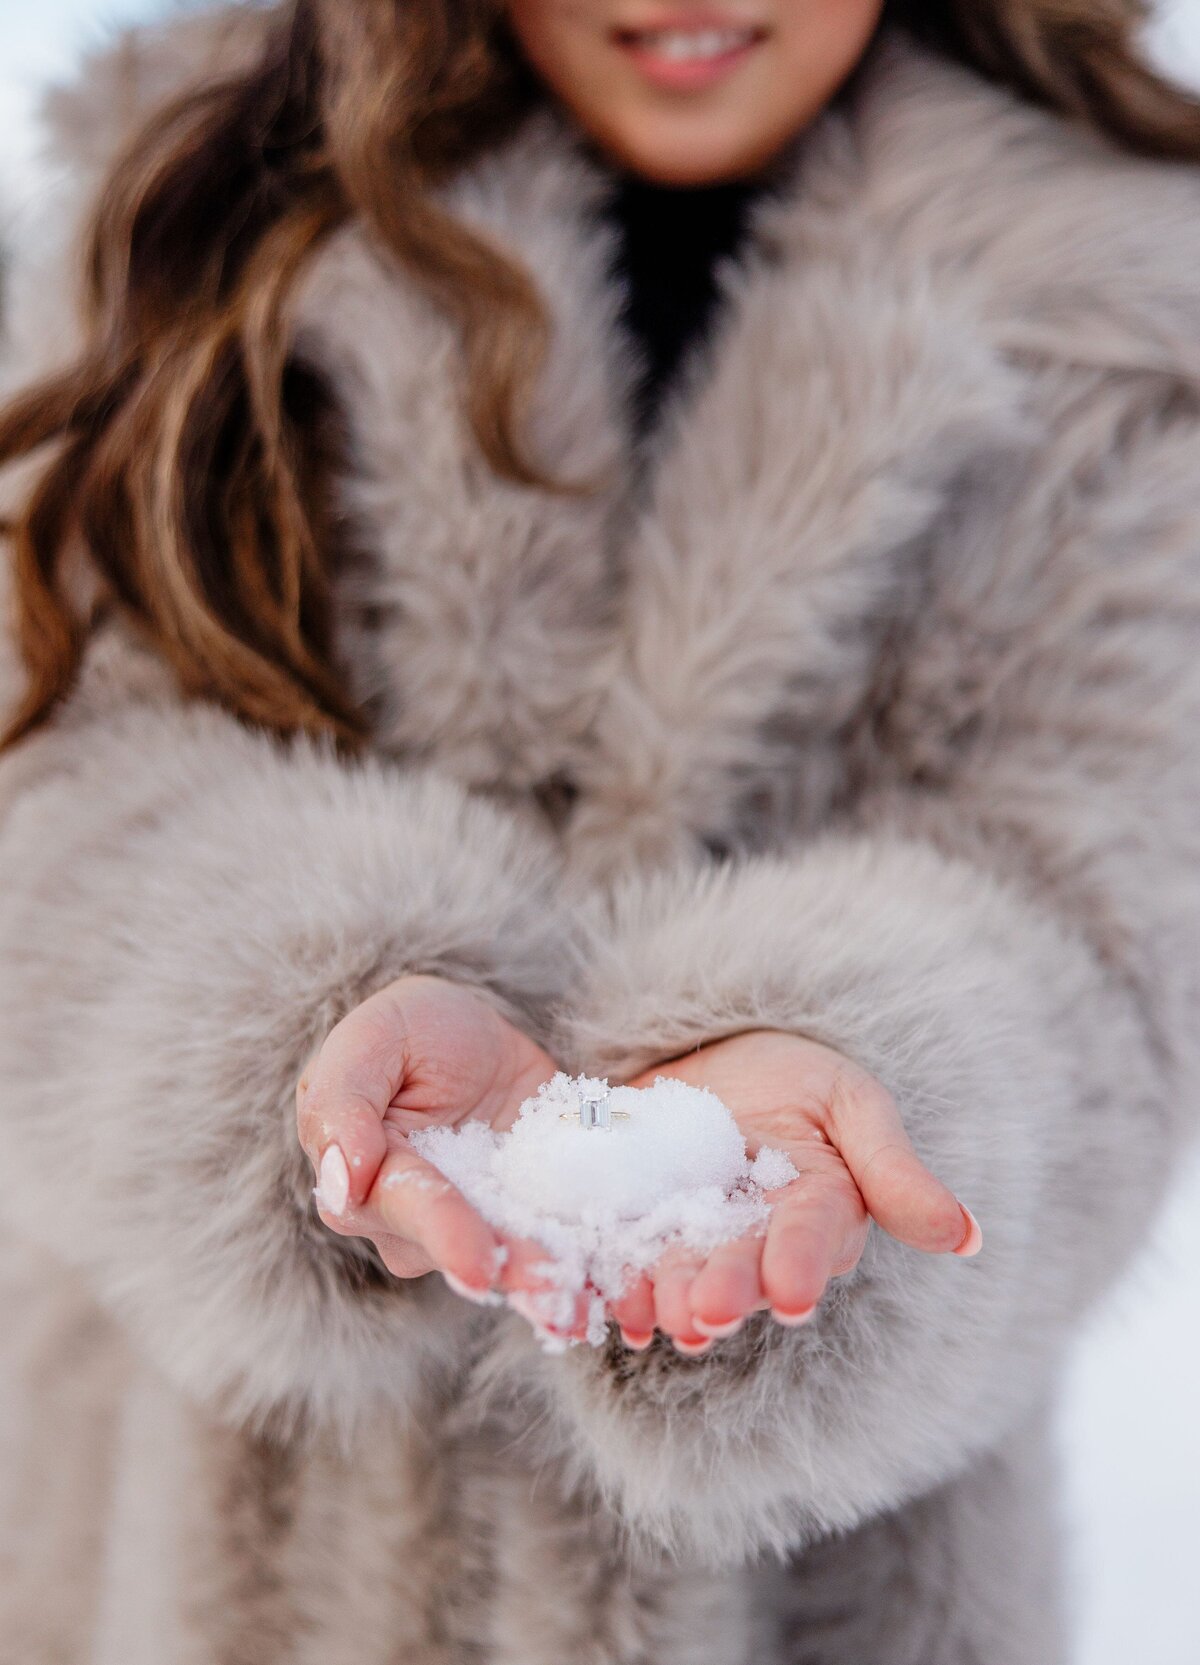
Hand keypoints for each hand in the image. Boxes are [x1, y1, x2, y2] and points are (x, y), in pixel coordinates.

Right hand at [296, 975, 558, 1294]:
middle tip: (552, 1293)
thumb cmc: (410, 1030)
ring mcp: (475, 1229)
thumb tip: (340, 1183)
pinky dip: (585, 1272)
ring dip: (546, 1286)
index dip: (444, 1233)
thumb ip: (342, 1103)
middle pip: (463, 1251)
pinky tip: (612, 1294)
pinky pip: (555, 1250)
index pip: (406, 1207)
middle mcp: (414, 1225)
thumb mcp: (374, 1036)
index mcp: (363, 1180)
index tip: (476, 1263)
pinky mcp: (528, 1223)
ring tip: (581, 1304)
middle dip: (508, 1272)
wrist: (474, 1035)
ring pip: (508, 1263)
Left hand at [606, 1030, 979, 1352]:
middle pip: (743, 1267)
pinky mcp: (641, 1224)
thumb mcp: (850, 1102)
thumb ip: (894, 1170)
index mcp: (818, 1209)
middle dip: (726, 1292)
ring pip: (684, 1272)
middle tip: (706, 1314)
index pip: (813, 1236)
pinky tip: (607, 1306)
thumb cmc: (798, 1076)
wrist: (717, 1052)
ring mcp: (696, 1234)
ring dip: (669, 1299)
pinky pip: (628, 1257)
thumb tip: (967, 1238)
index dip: (802, 1264)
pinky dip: (617, 1283)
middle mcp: (758, 1237)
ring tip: (652, 1317)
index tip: (793, 1294)